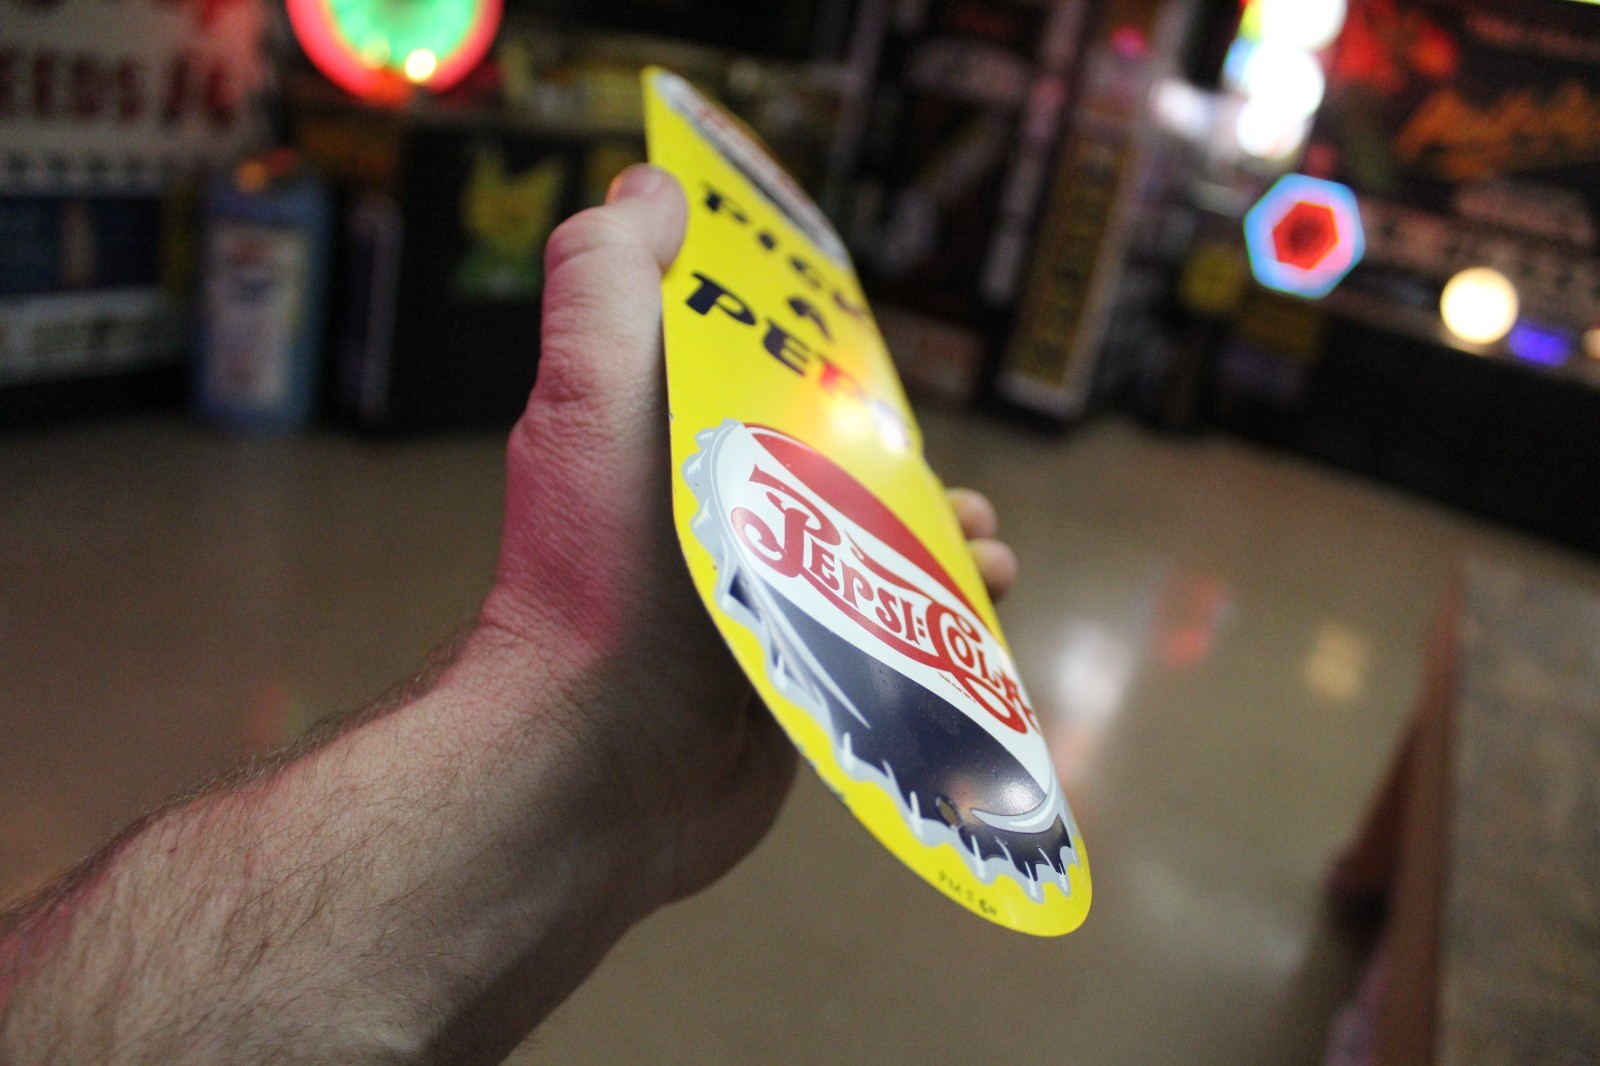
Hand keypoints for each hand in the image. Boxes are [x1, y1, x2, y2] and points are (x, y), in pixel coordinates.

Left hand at [476, 164, 1017, 913]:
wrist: (598, 764)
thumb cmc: (593, 574)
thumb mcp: (587, 399)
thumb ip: (608, 286)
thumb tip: (653, 184)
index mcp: (666, 451)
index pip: (749, 380)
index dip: (814, 356)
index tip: (870, 355)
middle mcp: (712, 526)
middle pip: (828, 469)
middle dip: (897, 462)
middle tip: (938, 478)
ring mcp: (760, 609)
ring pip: (871, 554)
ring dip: (938, 538)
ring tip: (976, 544)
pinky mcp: (801, 680)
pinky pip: (889, 637)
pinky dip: (942, 617)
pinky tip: (977, 606)